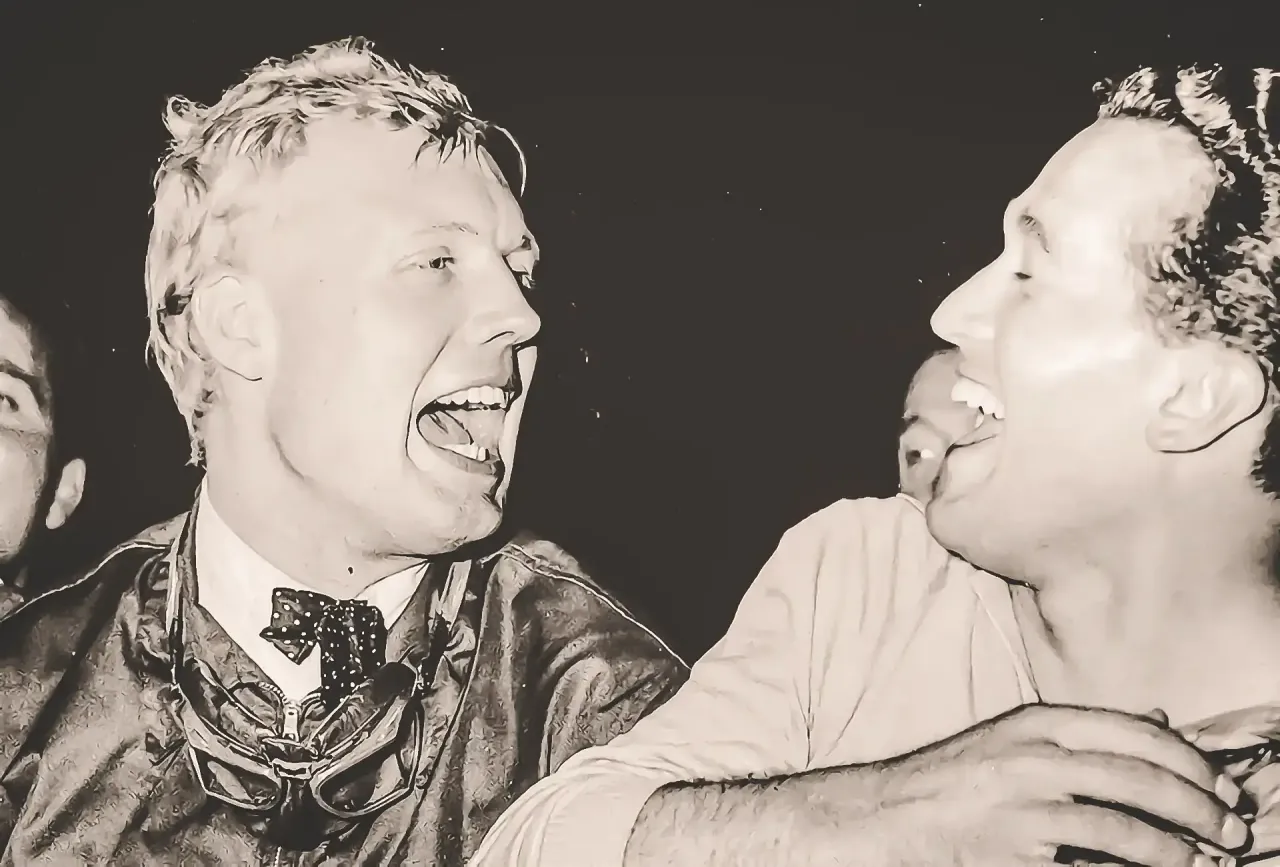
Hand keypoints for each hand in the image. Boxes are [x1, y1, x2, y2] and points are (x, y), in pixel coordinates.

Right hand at [813, 704, 1248, 865]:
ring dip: (1178, 851)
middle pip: (1139, 778)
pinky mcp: (1013, 857)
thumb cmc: (950, 781)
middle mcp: (1031, 759)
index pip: (1133, 732)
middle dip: (1200, 806)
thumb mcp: (1012, 737)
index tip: (1224, 785)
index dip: (1190, 760)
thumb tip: (1160, 719)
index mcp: (1035, 723)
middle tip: (1235, 829)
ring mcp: (1022, 811)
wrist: (882, 820)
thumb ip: (1082, 730)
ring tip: (1206, 862)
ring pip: (1124, 828)